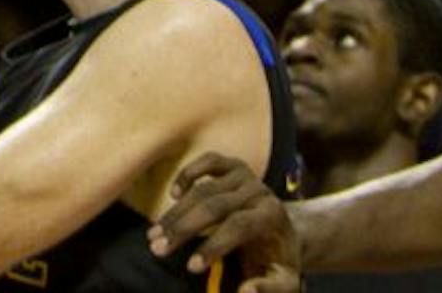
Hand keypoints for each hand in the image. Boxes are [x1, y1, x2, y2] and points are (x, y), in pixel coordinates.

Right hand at [147, 152, 301, 291]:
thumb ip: (269, 287)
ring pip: (203, 189)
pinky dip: (187, 175)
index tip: (191, 267)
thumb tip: (245, 291)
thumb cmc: (278, 258)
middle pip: (215, 205)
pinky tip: (173, 195)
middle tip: (157, 248)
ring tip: (154, 233)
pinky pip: (208, 161)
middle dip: (183, 229)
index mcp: (273, 216)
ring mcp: (246, 175)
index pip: (239, 226)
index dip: (213, 245)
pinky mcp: (234, 165)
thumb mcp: (284, 279)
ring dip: (175, 212)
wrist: (287, 230)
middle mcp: (259, 191)